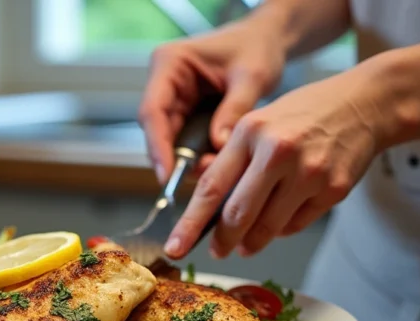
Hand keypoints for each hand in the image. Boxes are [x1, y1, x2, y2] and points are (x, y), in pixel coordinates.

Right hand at [138, 21, 286, 182]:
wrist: (267, 41)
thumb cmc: (258, 47)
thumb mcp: (253, 76)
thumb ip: (235, 110)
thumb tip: (219, 146)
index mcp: (169, 63)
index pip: (152, 110)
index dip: (157, 145)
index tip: (167, 174)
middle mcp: (165, 83)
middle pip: (158, 130)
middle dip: (175, 158)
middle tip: (198, 181)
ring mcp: (173, 100)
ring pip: (171, 140)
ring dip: (189, 160)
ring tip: (216, 172)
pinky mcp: (186, 114)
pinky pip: (186, 141)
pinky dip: (200, 155)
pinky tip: (218, 165)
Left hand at [163, 66, 385, 259]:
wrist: (365, 103)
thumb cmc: (302, 115)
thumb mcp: (258, 122)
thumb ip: (231, 159)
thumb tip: (205, 200)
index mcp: (251, 132)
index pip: (212, 188)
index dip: (190, 224)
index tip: (175, 247)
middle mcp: (279, 152)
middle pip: (238, 215)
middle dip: (222, 241)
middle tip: (216, 251)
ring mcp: (309, 173)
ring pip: (268, 228)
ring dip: (252, 242)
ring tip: (245, 244)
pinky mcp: (334, 190)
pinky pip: (296, 225)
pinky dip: (282, 228)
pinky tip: (281, 217)